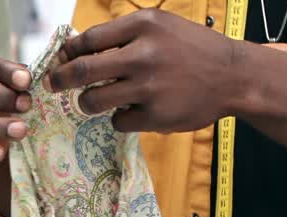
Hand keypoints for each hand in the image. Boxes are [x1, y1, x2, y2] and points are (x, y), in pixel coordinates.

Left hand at [45, 9, 242, 132]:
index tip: (59, 60)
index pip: (89, 40)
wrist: (234, 76)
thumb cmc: (191, 50)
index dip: (67, 53)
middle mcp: (145, 54)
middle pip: (83, 70)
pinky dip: (120, 118)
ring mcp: (150, 87)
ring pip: (94, 101)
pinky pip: (118, 121)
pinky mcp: (156, 115)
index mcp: (144, 26)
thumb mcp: (161, 28)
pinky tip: (133, 111)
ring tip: (92, 101)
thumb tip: (75, 50)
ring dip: (86, 103)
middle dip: (61, 79)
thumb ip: (123, 36)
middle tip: (52, 85)